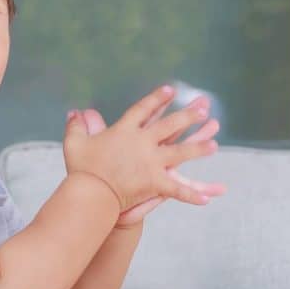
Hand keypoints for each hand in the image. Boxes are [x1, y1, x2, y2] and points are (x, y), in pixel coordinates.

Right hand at [63, 86, 226, 220]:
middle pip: (169, 125)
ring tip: (214, 145)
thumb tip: (75, 113)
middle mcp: (142, 142)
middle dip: (187, 116)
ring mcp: (151, 162)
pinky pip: (177, 189)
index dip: (157, 99)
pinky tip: (208, 198)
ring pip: (180, 152)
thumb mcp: (75, 143)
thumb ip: (76, 126)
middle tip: (203, 109)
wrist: (90, 192)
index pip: (143, 110)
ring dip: (198, 148)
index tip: (171, 90)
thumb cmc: (80, 168)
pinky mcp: (155, 182)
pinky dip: (192, 195)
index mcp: (124, 131)